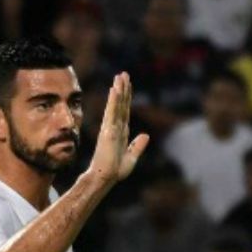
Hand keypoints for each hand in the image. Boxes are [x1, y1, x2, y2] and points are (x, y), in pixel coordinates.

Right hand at [87, 73, 149, 187]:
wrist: (105, 177)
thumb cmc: (115, 171)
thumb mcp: (132, 158)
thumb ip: (138, 146)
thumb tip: (146, 135)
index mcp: (121, 132)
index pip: (125, 111)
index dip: (126, 97)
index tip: (127, 85)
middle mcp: (115, 127)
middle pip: (120, 104)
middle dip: (122, 88)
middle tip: (123, 74)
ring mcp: (111, 127)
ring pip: (116, 104)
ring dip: (118, 90)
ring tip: (119, 76)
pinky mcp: (108, 130)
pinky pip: (112, 112)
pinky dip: (113, 100)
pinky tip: (114, 89)